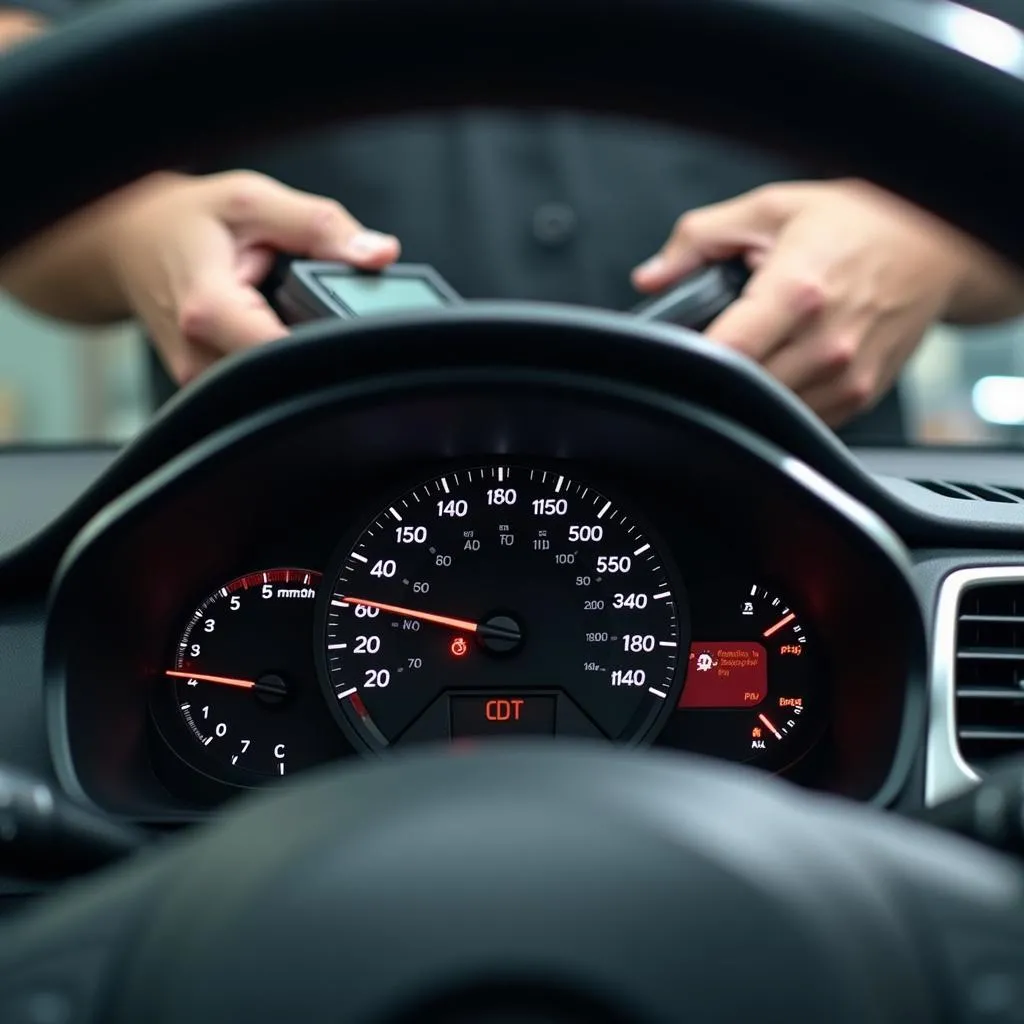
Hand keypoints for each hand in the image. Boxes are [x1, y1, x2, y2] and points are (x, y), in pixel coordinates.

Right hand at [104, 171, 399, 383]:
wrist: (125, 244)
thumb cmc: (184, 221)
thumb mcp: (254, 201)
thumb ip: (320, 227)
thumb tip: (379, 254)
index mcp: (210, 310)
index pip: (288, 354)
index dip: (331, 345)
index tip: (357, 330)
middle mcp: (201, 357)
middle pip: (288, 375)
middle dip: (318, 346)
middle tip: (320, 310)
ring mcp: (202, 381)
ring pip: (276, 385)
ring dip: (296, 354)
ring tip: (286, 314)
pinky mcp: (208, 390)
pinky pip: (259, 386)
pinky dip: (277, 359)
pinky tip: (274, 330)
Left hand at [632, 179, 1023, 425]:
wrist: (938, 244)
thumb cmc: (858, 222)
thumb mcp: (770, 209)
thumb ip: (698, 239)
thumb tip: (649, 278)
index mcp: (798, 292)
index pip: (727, 352)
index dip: (688, 360)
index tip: (668, 357)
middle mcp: (826, 343)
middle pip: (741, 390)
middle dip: (714, 376)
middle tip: (711, 346)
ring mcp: (846, 377)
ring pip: (767, 413)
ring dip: (745, 393)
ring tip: (750, 353)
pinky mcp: (859, 398)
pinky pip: (799, 420)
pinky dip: (778, 402)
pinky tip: (779, 368)